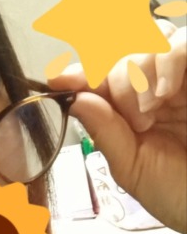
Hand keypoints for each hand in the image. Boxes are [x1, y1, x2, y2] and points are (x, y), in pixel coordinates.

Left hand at [49, 20, 186, 233]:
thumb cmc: (177, 193)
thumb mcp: (132, 168)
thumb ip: (105, 133)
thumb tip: (74, 100)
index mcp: (133, 112)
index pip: (101, 79)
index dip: (79, 75)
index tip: (58, 81)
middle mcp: (157, 89)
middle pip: (124, 54)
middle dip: (117, 81)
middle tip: (134, 119)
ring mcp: (184, 80)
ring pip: (153, 41)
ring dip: (140, 72)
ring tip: (150, 112)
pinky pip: (186, 41)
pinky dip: (169, 58)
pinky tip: (166, 92)